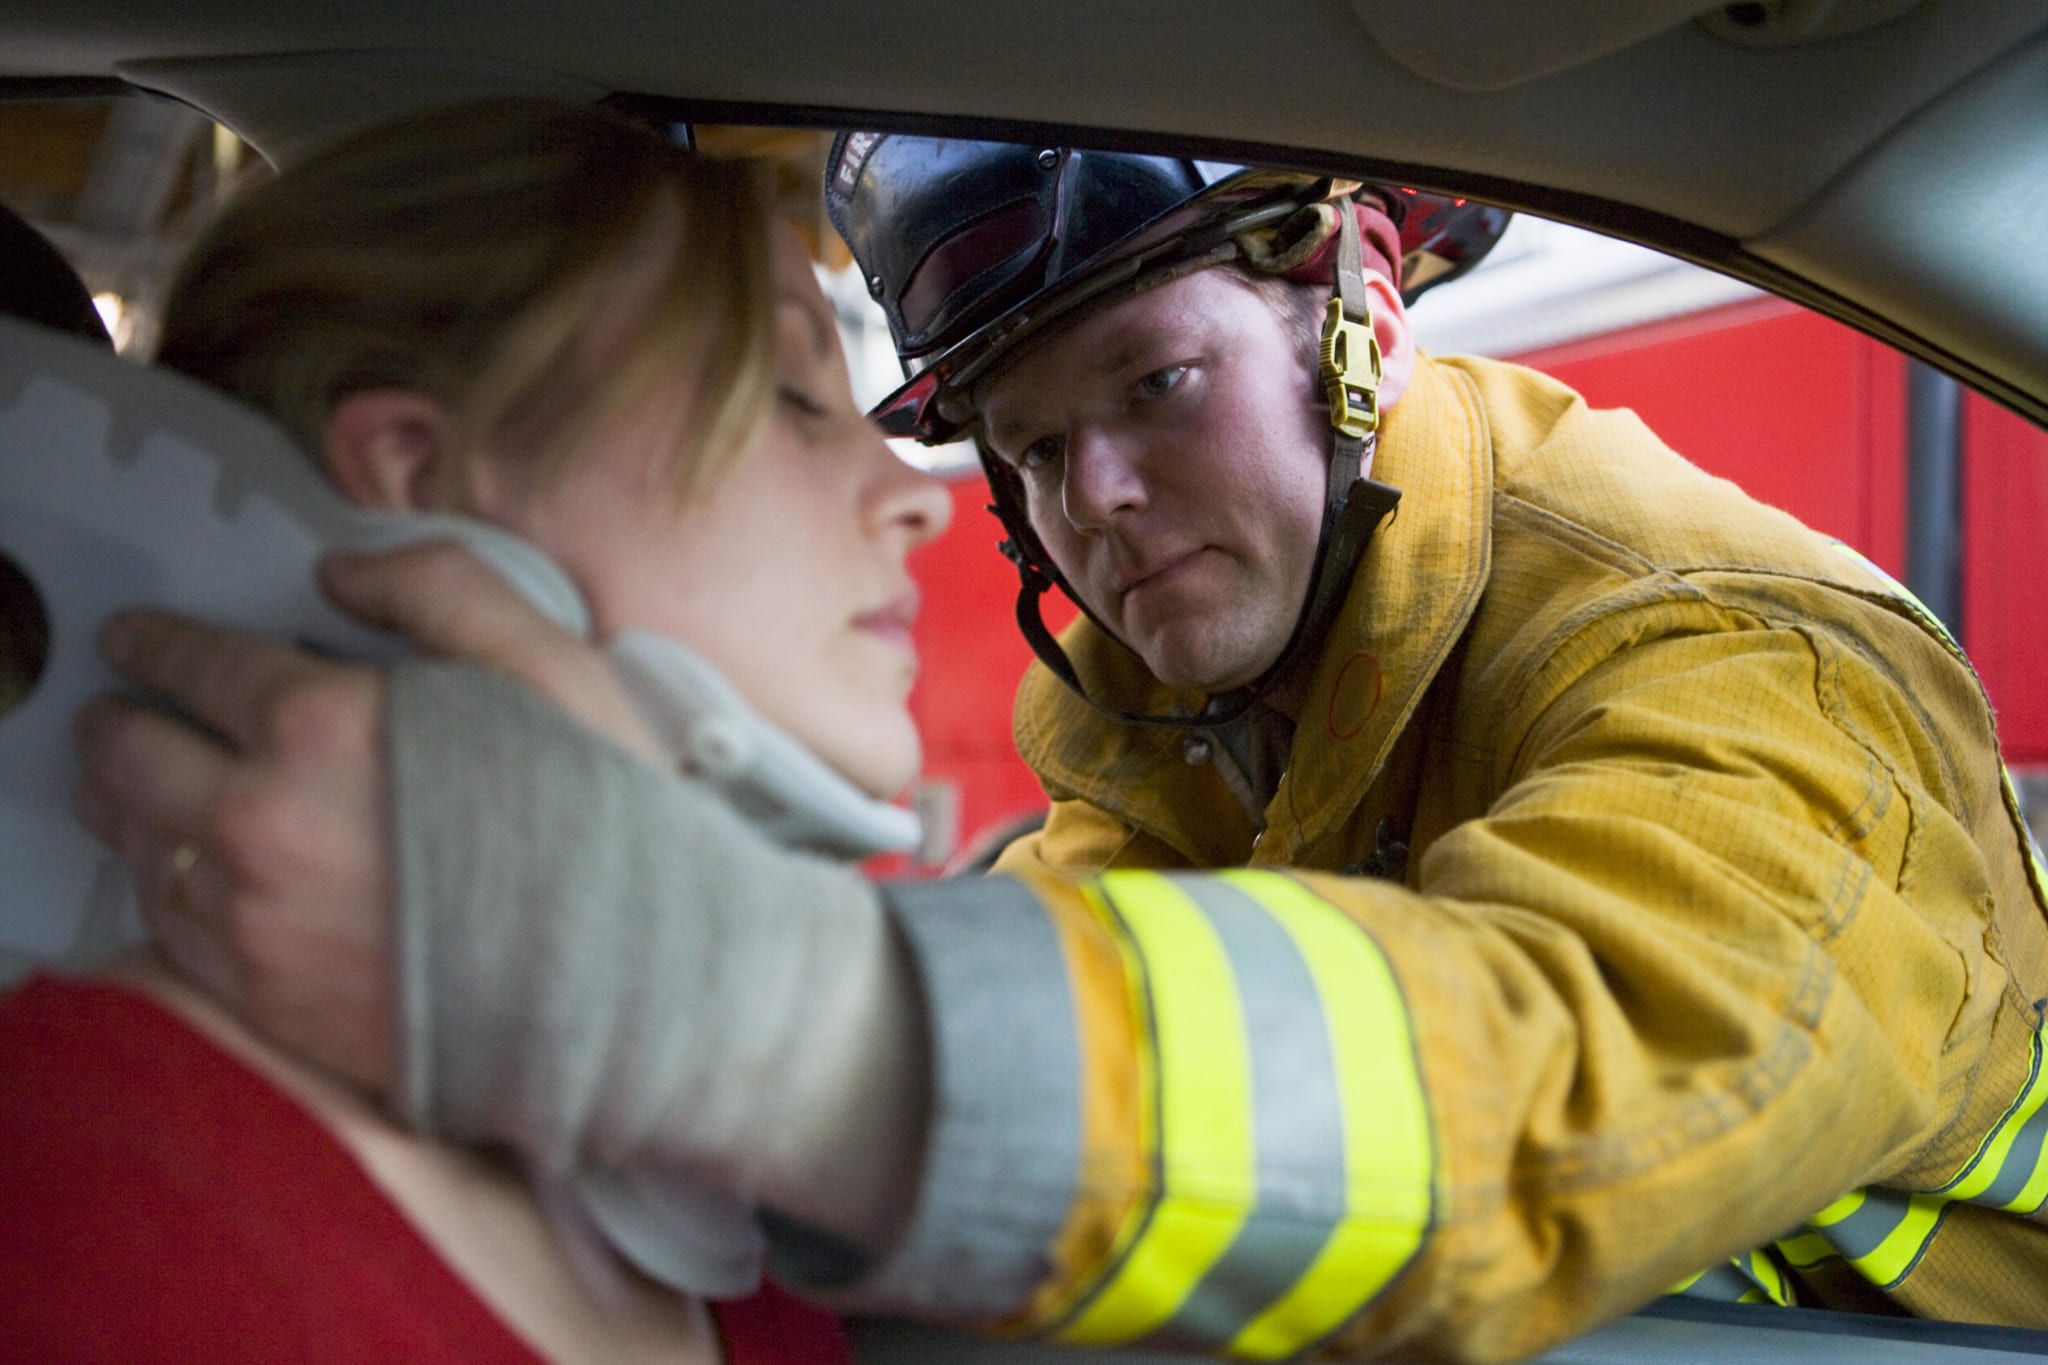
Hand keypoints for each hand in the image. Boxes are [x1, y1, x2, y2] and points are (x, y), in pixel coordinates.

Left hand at [72, 539, 658, 1093]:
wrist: (635, 990)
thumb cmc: (608, 825)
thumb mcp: (552, 666)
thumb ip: (442, 587)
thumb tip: (342, 572)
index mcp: (323, 726)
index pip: (196, 662)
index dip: (157, 640)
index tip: (138, 637)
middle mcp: (264, 822)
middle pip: (131, 757)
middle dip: (116, 722)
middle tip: (116, 710)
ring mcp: (255, 921)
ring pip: (138, 848)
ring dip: (126, 806)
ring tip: (131, 788)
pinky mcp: (267, 1000)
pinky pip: (170, 933)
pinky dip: (163, 890)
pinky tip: (187, 875)